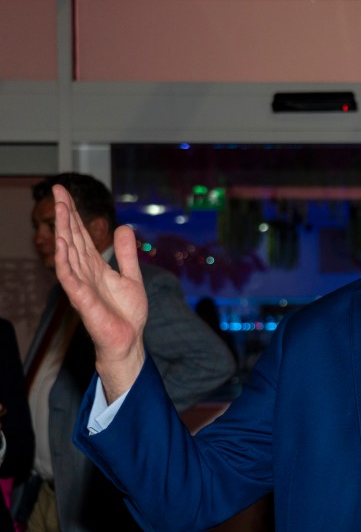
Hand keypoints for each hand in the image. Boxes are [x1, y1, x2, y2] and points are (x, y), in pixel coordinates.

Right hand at [53, 184, 147, 401]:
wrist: (129, 340)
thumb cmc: (127, 313)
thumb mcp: (131, 276)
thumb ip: (126, 254)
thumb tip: (123, 227)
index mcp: (95, 266)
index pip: (82, 235)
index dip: (74, 215)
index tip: (64, 192)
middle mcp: (85, 273)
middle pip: (72, 239)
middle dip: (65, 216)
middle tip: (57, 191)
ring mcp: (81, 285)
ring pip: (69, 254)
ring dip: (63, 233)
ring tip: (60, 211)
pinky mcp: (82, 300)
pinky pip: (71, 279)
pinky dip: (65, 262)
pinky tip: (62, 246)